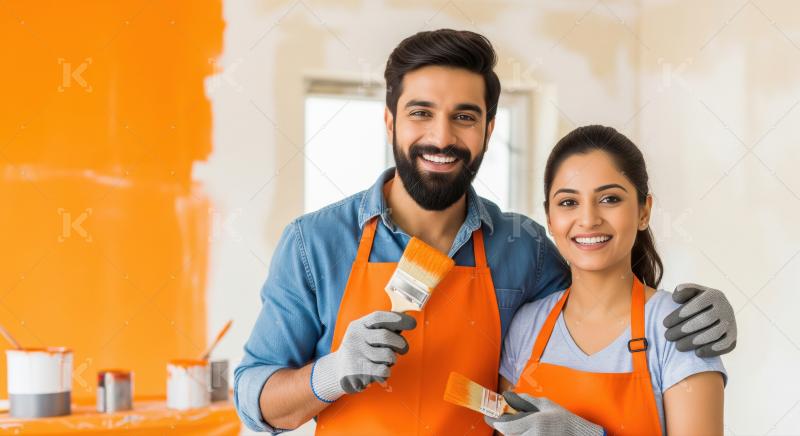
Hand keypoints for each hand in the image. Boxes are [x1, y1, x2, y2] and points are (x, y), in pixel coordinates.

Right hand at [310, 311, 415, 401]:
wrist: (337, 370)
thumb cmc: (360, 350)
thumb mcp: (365, 334)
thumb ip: (383, 328)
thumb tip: (407, 321)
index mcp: (359, 325)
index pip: (379, 317)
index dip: (398, 319)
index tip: (412, 323)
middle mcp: (355, 337)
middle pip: (386, 337)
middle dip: (401, 344)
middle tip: (403, 349)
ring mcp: (355, 354)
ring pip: (388, 355)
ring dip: (393, 359)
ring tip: (386, 361)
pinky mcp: (357, 372)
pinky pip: (383, 370)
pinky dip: (387, 371)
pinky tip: (380, 371)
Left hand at [484, 392, 602, 435]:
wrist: (579, 435)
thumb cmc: (563, 419)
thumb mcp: (545, 404)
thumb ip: (526, 401)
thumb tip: (509, 395)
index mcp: (535, 422)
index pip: (507, 425)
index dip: (495, 420)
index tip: (489, 416)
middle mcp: (533, 435)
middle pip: (508, 434)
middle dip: (505, 426)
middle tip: (505, 418)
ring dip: (513, 431)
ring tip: (522, 424)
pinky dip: (520, 435)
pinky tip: (527, 430)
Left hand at [664, 283, 736, 356]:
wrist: (713, 314)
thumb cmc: (694, 304)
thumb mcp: (689, 293)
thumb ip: (682, 291)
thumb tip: (676, 298)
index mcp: (714, 295)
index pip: (697, 304)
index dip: (680, 314)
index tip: (665, 323)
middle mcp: (726, 308)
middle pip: (705, 320)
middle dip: (684, 329)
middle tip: (668, 336)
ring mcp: (731, 323)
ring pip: (715, 333)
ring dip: (694, 341)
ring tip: (678, 346)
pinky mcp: (733, 337)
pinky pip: (725, 345)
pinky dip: (712, 350)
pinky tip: (697, 353)